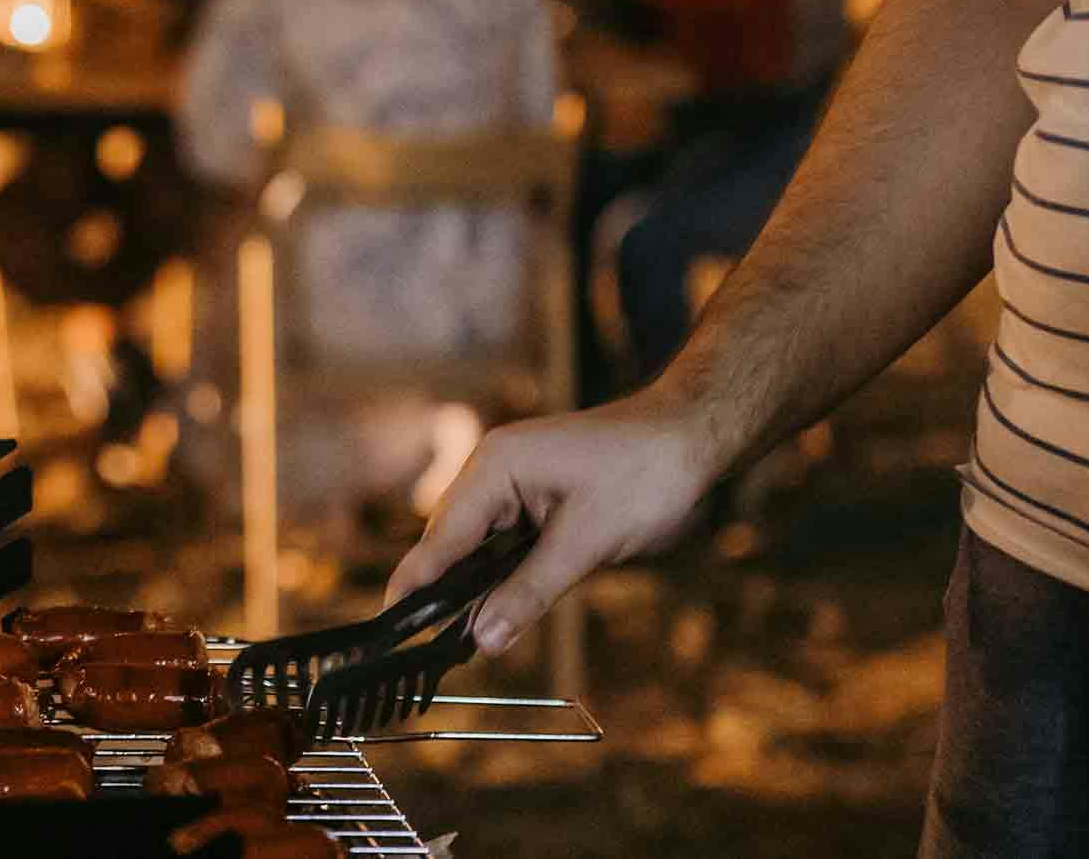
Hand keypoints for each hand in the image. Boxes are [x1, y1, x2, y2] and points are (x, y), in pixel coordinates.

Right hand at [385, 397, 719, 655]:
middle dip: (441, 593)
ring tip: (450, 641)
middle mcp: (494, 471)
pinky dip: (502, 577)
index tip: (390, 627)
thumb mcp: (587, 543)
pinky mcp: (539, 498)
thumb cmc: (647, 475)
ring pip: (479, 547)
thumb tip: (481, 639)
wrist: (698, 437)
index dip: (416, 585)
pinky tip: (497, 610)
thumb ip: (529, 592)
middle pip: (452, 542)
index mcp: (495, 467)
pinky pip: (506, 543)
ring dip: (473, 588)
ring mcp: (516, 483)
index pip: (442, 537)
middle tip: (421, 651)